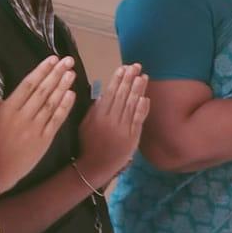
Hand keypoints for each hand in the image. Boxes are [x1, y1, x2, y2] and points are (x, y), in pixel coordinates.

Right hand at [0, 55, 76, 190]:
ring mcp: (36, 129)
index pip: (28, 85)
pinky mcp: (44, 140)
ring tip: (72, 73)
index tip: (51, 59)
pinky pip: (56, 120)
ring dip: (63, 87)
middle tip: (68, 60)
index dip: (41, 71)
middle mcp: (24, 117)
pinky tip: (71, 95)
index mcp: (8, 110)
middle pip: (44, 91)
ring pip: (52, 104)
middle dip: (56, 74)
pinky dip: (65, 107)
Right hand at [77, 64, 149, 186]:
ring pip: (132, 106)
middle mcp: (111, 121)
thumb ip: (94, 109)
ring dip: (138, 90)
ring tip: (143, 77)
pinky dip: (142, 109)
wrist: (96, 165)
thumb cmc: (89, 143)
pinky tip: (145, 98)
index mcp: (98, 116)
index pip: (111, 93)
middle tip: (136, 66)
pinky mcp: (132, 138)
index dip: (118, 80)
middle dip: (130, 80)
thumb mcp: (85, 124)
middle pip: (123, 96)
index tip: (123, 68)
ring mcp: (123, 129)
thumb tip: (104, 92)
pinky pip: (138, 120)